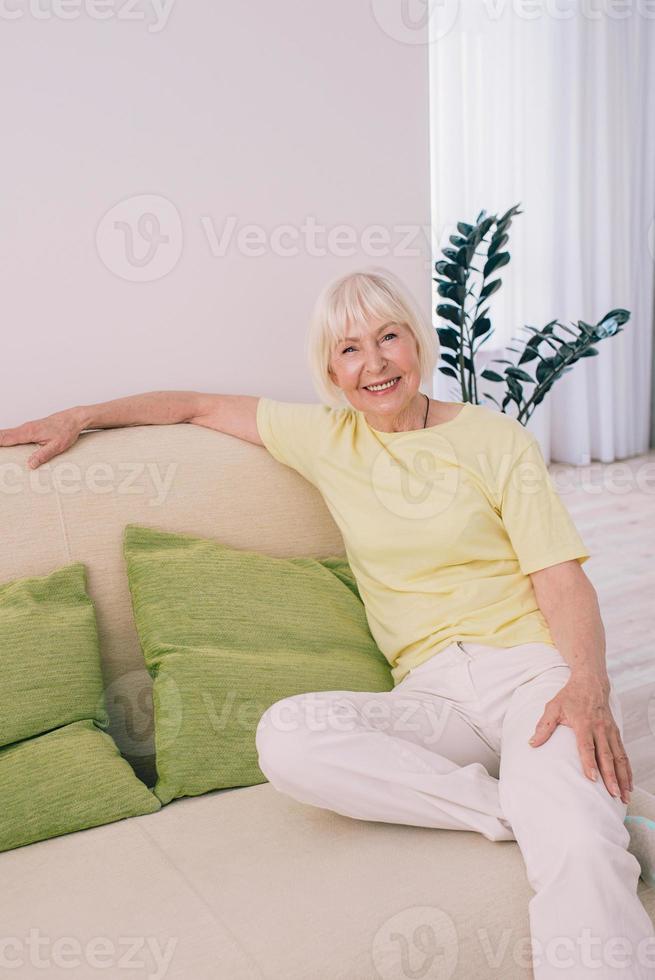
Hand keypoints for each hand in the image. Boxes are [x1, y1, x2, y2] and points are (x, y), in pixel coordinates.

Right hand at [0, 409, 82, 468]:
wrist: (74, 419)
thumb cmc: (67, 430)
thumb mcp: (57, 446)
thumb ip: (43, 455)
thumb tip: (30, 465)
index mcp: (30, 432)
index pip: (6, 438)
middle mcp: (26, 428)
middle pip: (3, 435)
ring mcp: (27, 428)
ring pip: (7, 434)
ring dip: (1, 440)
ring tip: (1, 454)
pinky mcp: (30, 429)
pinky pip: (14, 434)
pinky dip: (7, 439)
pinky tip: (5, 446)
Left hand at [528, 675, 632, 803]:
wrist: (591, 682)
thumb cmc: (570, 696)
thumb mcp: (553, 707)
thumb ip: (544, 726)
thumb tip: (531, 743)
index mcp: (584, 723)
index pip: (587, 746)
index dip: (589, 763)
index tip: (592, 779)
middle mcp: (600, 728)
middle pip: (606, 755)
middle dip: (611, 776)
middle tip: (613, 794)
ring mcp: (610, 731)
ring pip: (619, 757)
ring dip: (622, 777)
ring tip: (624, 796)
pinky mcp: (616, 733)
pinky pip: (623, 753)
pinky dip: (627, 769)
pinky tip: (628, 784)